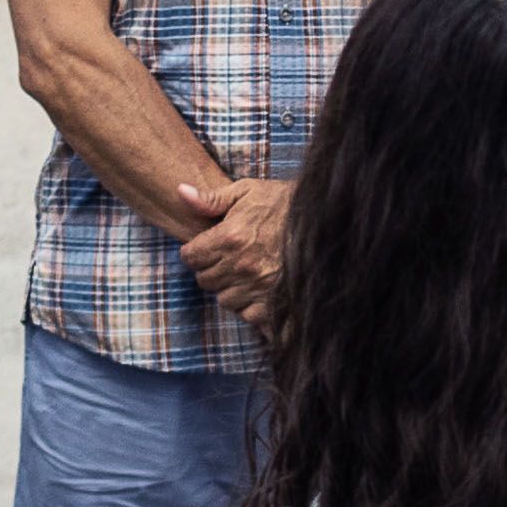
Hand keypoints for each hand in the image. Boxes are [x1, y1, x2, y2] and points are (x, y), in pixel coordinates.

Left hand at [173, 174, 294, 318]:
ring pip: (224, 299)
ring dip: (230, 289)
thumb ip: (211, 198)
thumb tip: (180, 192)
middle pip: (205, 280)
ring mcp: (257, 288)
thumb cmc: (284, 204)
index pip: (190, 257)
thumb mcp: (248, 191)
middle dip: (211, 270)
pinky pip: (248, 315)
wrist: (326, 222)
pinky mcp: (274, 305)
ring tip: (245, 274)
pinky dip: (250, 306)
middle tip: (227, 260)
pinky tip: (259, 291)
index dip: (195, 252)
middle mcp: (240, 266)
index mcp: (230, 238)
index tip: (206, 248)